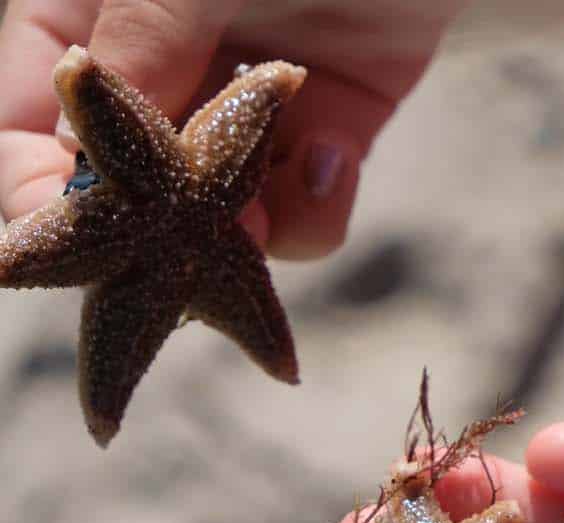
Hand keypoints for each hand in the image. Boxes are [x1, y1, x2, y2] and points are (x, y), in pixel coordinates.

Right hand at [0, 0, 462, 257]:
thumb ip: (145, 38)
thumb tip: (80, 146)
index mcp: (93, 12)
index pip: (27, 119)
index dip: (32, 187)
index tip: (58, 234)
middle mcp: (167, 64)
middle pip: (127, 187)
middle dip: (153, 233)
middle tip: (179, 257)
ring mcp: (249, 102)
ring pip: (223, 214)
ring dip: (243, 229)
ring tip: (259, 210)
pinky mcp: (333, 126)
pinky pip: (308, 205)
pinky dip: (318, 202)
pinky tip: (329, 156)